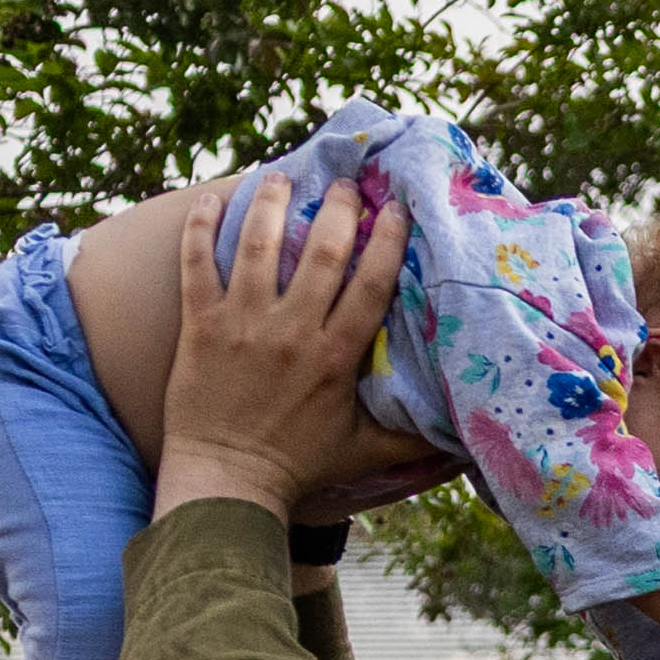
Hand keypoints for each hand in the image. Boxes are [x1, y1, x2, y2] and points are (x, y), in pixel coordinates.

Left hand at [157, 170, 409, 523]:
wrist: (227, 482)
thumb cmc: (298, 467)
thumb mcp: (363, 452)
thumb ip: (410, 437)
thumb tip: (463, 441)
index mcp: (336, 355)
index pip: (370, 282)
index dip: (386, 239)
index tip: (394, 208)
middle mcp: (293, 330)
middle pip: (320, 251)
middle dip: (336, 208)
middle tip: (344, 183)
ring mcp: (243, 323)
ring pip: (258, 245)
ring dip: (270, 202)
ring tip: (279, 177)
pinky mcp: (201, 324)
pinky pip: (196, 263)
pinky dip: (200, 227)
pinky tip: (206, 198)